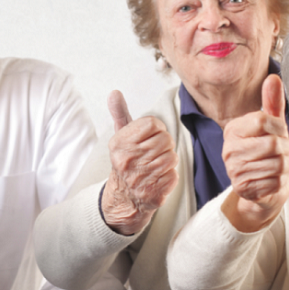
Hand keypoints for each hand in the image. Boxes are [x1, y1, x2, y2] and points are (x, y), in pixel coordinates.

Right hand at [100, 90, 177, 235]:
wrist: (124, 197)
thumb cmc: (127, 161)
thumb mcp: (120, 137)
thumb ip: (120, 114)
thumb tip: (114, 93)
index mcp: (120, 144)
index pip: (152, 124)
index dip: (157, 128)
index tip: (151, 136)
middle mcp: (128, 161)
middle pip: (165, 140)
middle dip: (164, 145)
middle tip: (155, 152)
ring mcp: (140, 179)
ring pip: (172, 157)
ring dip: (168, 160)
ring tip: (156, 164)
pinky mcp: (153, 194)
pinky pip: (174, 175)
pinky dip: (170, 176)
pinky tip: (158, 178)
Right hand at [221, 75, 288, 231]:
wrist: (261, 187)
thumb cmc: (267, 152)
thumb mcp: (271, 126)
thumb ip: (272, 102)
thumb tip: (273, 77)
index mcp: (233, 130)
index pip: (262, 120)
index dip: (279, 127)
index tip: (278, 133)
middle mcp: (229, 150)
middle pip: (272, 144)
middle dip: (285, 149)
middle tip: (280, 152)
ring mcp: (234, 171)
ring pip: (277, 164)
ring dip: (285, 166)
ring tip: (277, 166)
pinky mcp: (243, 189)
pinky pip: (275, 182)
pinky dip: (281, 181)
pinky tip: (273, 179)